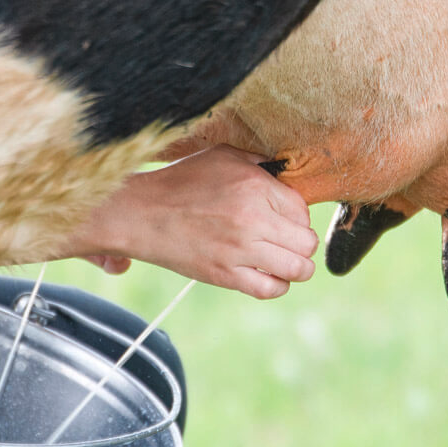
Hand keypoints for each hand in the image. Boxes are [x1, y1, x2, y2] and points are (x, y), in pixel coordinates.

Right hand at [63, 145, 317, 298]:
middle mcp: (253, 217)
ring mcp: (240, 249)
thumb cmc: (181, 182)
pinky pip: (270, 289)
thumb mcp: (222, 157)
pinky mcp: (225, 275)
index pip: (303, 209)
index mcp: (255, 186)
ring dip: (297, 268)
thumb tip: (287, 176)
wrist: (142, 213)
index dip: (296, 216)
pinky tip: (269, 277)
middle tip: (286, 242)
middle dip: (301, 243)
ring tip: (286, 263)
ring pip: (298, 268)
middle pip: (306, 241)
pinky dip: (277, 286)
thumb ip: (259, 164)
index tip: (282, 219)